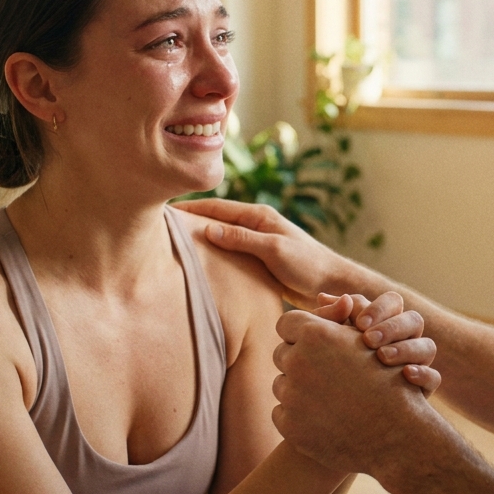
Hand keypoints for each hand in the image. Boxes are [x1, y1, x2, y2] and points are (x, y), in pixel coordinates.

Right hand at [173, 198, 369, 307]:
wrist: (332, 285)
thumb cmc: (308, 265)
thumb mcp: (273, 250)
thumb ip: (242, 239)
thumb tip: (207, 229)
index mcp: (259, 217)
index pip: (217, 208)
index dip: (192, 208)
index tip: (165, 210)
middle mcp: (257, 226)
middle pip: (217, 221)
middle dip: (192, 221)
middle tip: (161, 226)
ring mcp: (258, 243)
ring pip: (222, 239)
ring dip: (202, 240)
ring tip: (173, 244)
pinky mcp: (260, 261)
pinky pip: (231, 255)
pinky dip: (215, 255)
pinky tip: (200, 264)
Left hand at [271, 310, 441, 474]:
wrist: (396, 436)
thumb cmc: (388, 382)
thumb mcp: (367, 341)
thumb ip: (339, 317)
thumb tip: (323, 297)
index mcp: (315, 334)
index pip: (287, 323)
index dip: (301, 333)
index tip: (314, 343)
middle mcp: (297, 361)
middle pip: (281, 353)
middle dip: (299, 360)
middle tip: (322, 373)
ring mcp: (291, 396)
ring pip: (281, 384)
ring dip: (297, 388)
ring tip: (326, 397)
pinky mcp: (289, 426)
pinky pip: (281, 413)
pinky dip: (297, 415)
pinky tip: (321, 418)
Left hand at [310, 292, 438, 394]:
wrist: (343, 416)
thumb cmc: (332, 372)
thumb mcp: (326, 343)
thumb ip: (326, 320)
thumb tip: (323, 297)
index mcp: (385, 323)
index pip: (392, 302)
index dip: (379, 308)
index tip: (359, 323)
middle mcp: (405, 340)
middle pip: (413, 320)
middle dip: (392, 327)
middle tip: (369, 340)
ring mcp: (416, 364)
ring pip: (427, 346)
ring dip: (406, 348)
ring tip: (382, 357)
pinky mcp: (422, 390)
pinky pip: (434, 378)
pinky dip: (423, 374)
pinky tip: (405, 375)